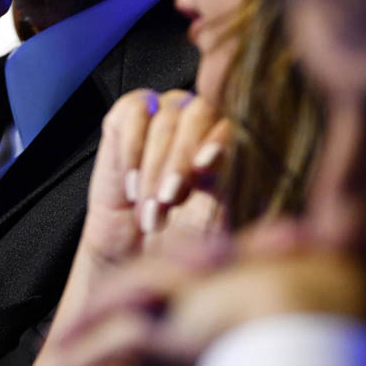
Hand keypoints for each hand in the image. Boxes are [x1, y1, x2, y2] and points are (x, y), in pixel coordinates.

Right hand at [80, 89, 231, 270]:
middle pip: (198, 114)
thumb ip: (223, 182)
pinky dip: (131, 150)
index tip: (203, 168)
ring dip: (153, 168)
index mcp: (235, 139)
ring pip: (165, 118)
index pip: (234, 121)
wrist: (138, 253)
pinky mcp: (130, 113)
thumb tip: (218, 155)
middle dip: (179, 161)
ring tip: (149, 208)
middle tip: (168, 200)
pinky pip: (132, 111)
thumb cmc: (184, 237)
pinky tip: (132, 184)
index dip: (217, 139)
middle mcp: (205, 120)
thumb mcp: (213, 218)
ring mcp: (168, 112)